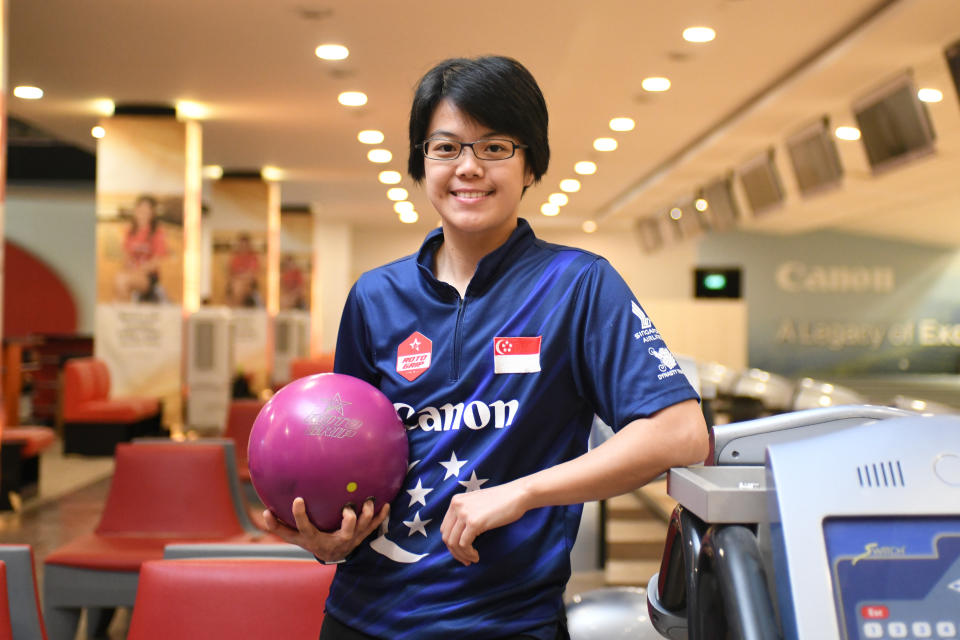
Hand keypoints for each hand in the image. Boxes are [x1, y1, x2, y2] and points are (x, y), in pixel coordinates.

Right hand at [262, 497, 388, 562]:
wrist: (332, 555)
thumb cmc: (311, 541)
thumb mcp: (294, 536)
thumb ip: (279, 526)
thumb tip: (263, 512)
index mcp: (316, 539)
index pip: (306, 527)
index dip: (300, 515)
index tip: (297, 499)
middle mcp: (336, 540)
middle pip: (346, 531)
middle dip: (349, 519)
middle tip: (348, 506)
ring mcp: (351, 539)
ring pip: (363, 528)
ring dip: (367, 515)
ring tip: (368, 501)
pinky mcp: (362, 536)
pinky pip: (374, 526)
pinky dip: (381, 516)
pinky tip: (386, 504)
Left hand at [440, 482, 529, 565]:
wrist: (518, 494)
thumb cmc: (502, 501)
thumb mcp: (477, 504)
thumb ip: (466, 515)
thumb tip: (459, 537)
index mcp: (456, 501)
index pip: (445, 528)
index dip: (451, 544)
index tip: (462, 552)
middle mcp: (456, 505)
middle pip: (446, 537)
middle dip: (455, 552)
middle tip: (466, 560)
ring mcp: (464, 513)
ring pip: (454, 543)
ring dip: (462, 555)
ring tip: (472, 559)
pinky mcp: (474, 522)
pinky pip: (464, 545)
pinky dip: (469, 554)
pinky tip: (476, 556)